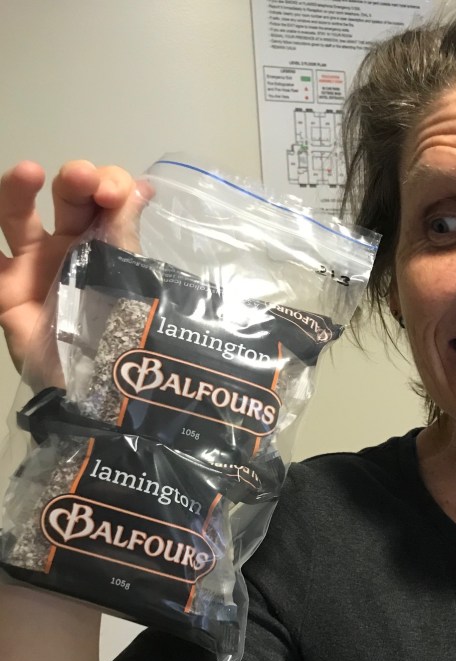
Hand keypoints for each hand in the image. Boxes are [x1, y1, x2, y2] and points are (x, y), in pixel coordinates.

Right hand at [0, 160, 148, 386]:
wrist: (101, 394)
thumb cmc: (122, 336)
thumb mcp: (130, 282)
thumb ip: (126, 233)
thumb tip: (142, 185)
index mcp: (107, 243)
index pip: (105, 198)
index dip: (110, 184)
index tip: (115, 196)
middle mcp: (70, 248)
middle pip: (67, 198)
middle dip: (76, 180)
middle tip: (84, 179)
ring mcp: (33, 268)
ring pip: (15, 216)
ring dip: (17, 189)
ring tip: (25, 172)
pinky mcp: (5, 293)